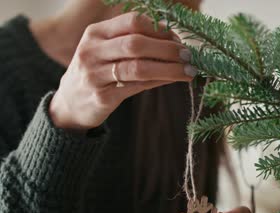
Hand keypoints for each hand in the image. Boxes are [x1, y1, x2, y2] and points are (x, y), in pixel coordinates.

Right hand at [49, 12, 196, 130]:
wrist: (70, 104)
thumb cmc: (97, 72)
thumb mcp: (106, 50)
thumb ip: (133, 42)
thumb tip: (174, 39)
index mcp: (95, 33)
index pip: (132, 21)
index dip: (159, 29)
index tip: (178, 39)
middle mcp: (91, 51)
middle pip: (136, 44)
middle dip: (167, 49)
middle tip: (189, 56)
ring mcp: (94, 75)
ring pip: (138, 68)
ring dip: (169, 69)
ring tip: (189, 71)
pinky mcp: (101, 97)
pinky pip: (136, 87)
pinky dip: (159, 82)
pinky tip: (173, 80)